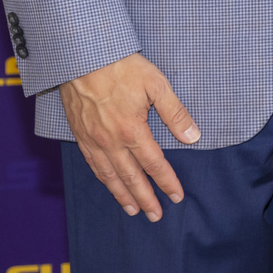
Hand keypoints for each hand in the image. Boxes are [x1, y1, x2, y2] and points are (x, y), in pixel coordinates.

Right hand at [57, 53, 200, 221]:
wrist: (82, 57)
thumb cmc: (122, 67)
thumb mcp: (156, 84)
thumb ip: (174, 113)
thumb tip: (192, 137)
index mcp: (131, 130)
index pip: (154, 164)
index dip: (167, 182)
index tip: (177, 196)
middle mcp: (110, 141)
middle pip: (130, 177)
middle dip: (145, 198)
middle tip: (155, 215)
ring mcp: (92, 140)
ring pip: (109, 176)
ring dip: (122, 195)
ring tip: (132, 210)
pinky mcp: (80, 135)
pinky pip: (92, 165)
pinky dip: (103, 179)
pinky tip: (110, 184)